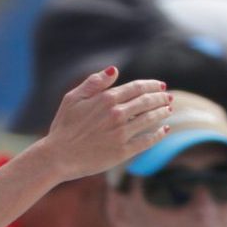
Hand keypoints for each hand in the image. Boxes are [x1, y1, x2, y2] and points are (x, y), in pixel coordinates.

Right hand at [38, 69, 170, 181]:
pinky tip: (165, 130)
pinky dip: (159, 134)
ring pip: (150, 119)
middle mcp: (117, 114)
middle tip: (168, 98)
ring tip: (168, 110)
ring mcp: (121, 133)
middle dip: (160, 98)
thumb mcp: (73, 98)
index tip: (161, 86)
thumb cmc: (63, 127)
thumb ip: (94, 82)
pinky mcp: (123, 152)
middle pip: (147, 101)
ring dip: (162, 113)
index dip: (152, 85)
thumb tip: (114, 70)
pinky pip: (147, 141)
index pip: (137, 87)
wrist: (58, 156)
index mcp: (106, 98)